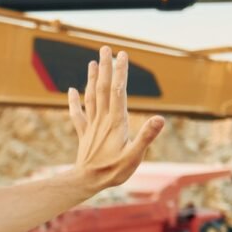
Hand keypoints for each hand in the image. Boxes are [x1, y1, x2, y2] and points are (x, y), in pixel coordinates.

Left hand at [67, 45, 165, 191]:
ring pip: (91, 97)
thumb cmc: (113, 172)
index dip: (121, 72)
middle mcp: (102, 120)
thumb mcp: (134, 156)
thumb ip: (146, 137)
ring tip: (93, 62)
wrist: (86, 183)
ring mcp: (92, 126)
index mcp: (116, 122)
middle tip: (106, 48)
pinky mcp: (84, 135)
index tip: (122, 54)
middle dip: (106, 68)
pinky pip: (78, 115)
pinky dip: (74, 101)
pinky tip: (71, 90)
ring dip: (92, 79)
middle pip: (103, 89)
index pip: (118, 91)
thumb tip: (160, 118)